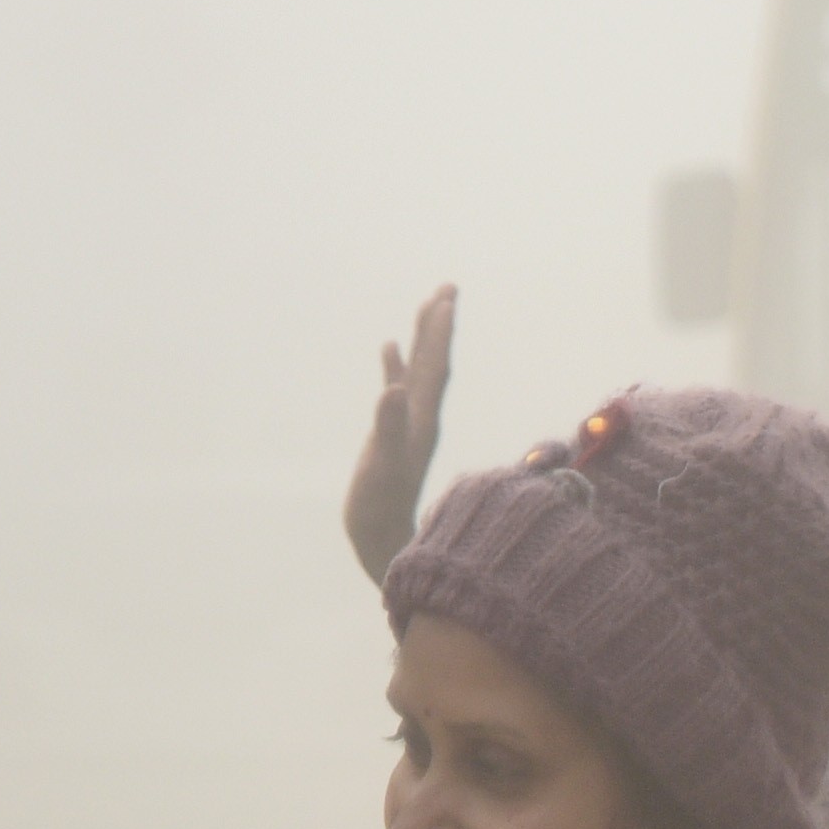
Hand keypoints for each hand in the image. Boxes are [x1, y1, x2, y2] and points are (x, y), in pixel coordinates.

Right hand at [343, 285, 458, 583]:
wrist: (384, 542)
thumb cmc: (381, 508)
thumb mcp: (383, 467)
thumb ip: (389, 427)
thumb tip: (394, 390)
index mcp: (423, 420)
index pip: (437, 367)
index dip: (440, 333)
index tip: (446, 297)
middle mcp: (422, 418)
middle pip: (435, 362)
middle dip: (440, 325)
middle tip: (448, 287)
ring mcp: (409, 424)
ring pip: (419, 371)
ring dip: (423, 339)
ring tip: (428, 304)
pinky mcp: (393, 433)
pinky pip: (397, 388)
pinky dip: (395, 365)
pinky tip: (389, 348)